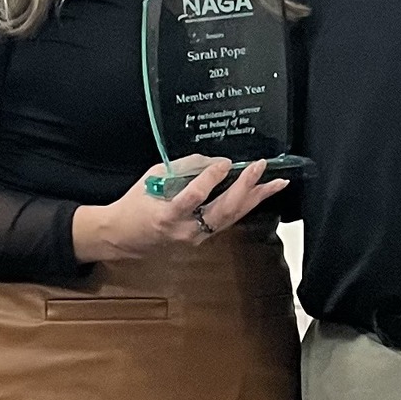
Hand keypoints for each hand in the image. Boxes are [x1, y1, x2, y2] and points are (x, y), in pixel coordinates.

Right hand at [72, 157, 288, 263]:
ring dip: (255, 199)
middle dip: (244, 188)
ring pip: (231, 218)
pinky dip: (244, 205)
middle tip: (260, 168)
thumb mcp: (153, 179)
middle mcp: (185, 231)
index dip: (210, 179)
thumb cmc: (136, 204)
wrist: (124, 237)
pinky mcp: (202, 238)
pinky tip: (259, 194)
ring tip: (276, 182)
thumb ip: (183, 169)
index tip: (224, 163)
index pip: (193, 198)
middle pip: (222, 211)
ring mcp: (196, 238)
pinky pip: (227, 221)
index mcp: (167, 215)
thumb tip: (213, 160)